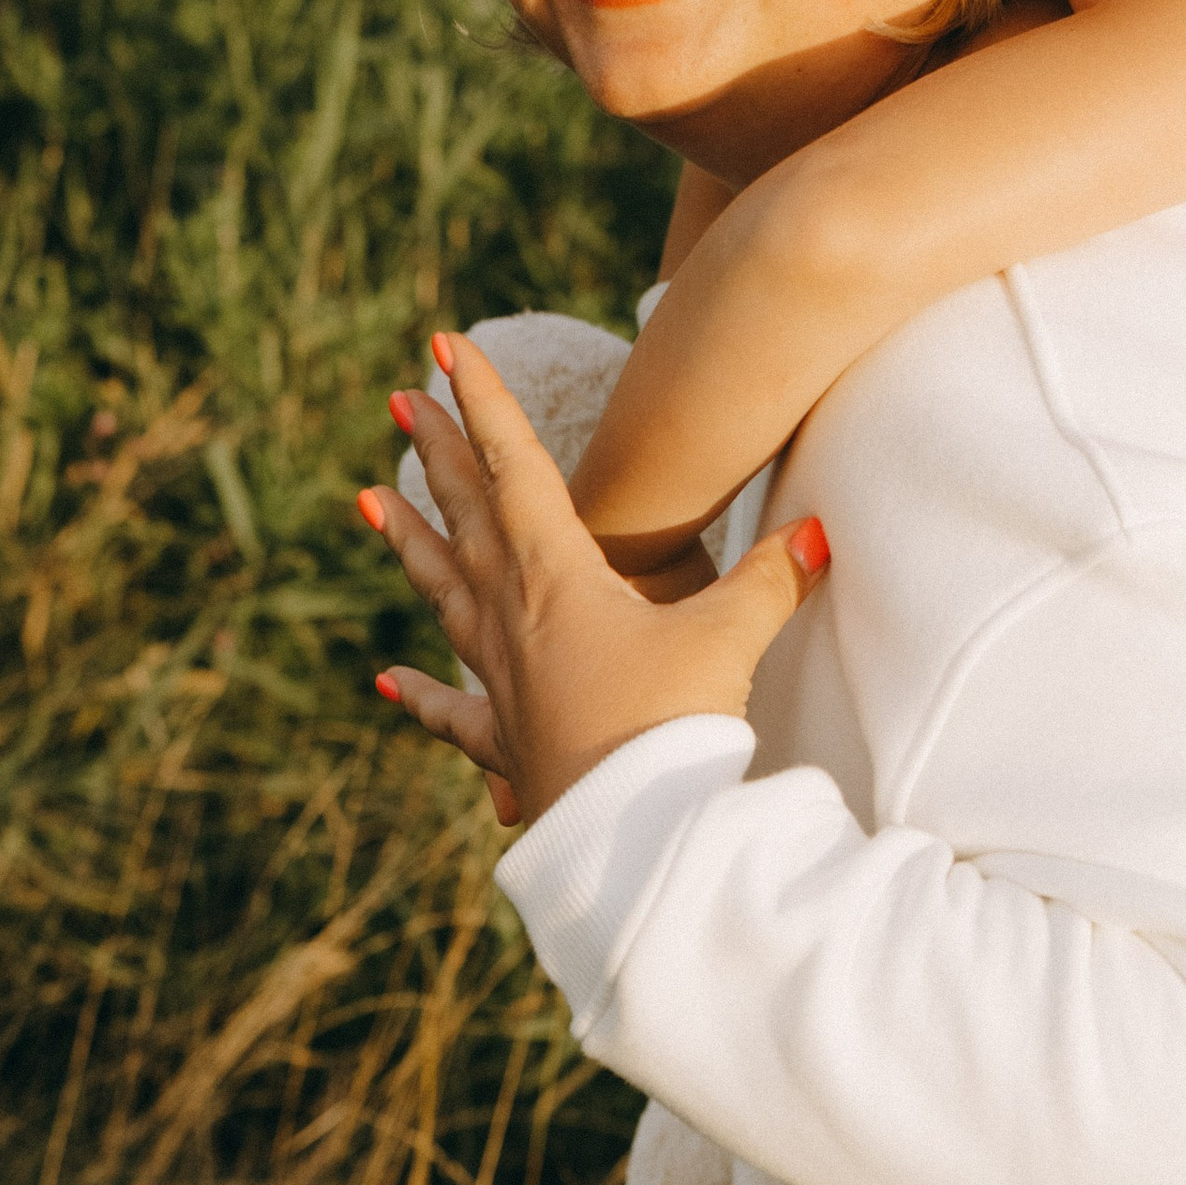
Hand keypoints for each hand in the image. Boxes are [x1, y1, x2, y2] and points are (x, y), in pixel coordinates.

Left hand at [359, 332, 827, 826]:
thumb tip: (819, 533)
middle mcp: (514, 618)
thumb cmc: (673, 727)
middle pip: (467, 516)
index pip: (513, 467)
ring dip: (409, 544)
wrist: (633, 839)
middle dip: (436, 451)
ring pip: (444, 593)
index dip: (483, 401)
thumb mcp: (729, 638)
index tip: (444, 346)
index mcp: (557, 577)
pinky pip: (455, 710)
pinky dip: (422, 694)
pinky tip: (388, 682)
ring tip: (366, 501)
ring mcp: (503, 681)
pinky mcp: (509, 743)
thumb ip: (769, 579)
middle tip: (395, 398)